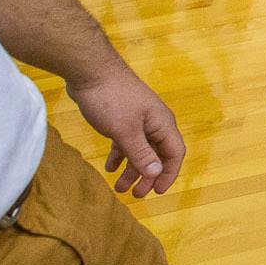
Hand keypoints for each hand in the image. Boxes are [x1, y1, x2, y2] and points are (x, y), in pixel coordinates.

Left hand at [67, 63, 185, 197]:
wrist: (90, 71)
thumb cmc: (112, 99)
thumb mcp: (126, 131)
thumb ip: (141, 154)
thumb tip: (157, 173)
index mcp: (162, 124)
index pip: (175, 154)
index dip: (169, 174)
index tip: (157, 192)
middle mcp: (154, 122)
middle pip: (157, 154)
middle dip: (148, 176)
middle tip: (136, 194)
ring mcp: (138, 119)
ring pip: (140, 149)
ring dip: (132, 169)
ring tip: (118, 187)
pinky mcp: (122, 117)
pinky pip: (126, 141)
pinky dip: (120, 155)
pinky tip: (110, 167)